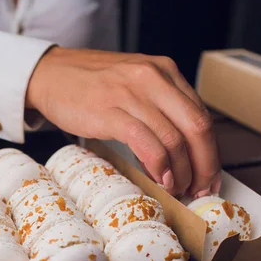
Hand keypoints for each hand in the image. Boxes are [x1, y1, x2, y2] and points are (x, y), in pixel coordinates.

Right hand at [26, 47, 220, 196]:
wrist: (49, 74)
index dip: (211, 151)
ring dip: (182, 171)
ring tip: (178, 189)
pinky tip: (160, 179)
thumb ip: (158, 106)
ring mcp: (132, 94)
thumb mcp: (133, 83)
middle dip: (205, 165)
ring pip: (174, 139)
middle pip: (197, 127)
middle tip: (201, 189)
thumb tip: (180, 151)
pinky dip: (159, 166)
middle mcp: (153, 78)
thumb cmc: (89, 85)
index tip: (209, 175)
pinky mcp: (111, 112)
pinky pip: (147, 143)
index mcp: (164, 71)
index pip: (201, 114)